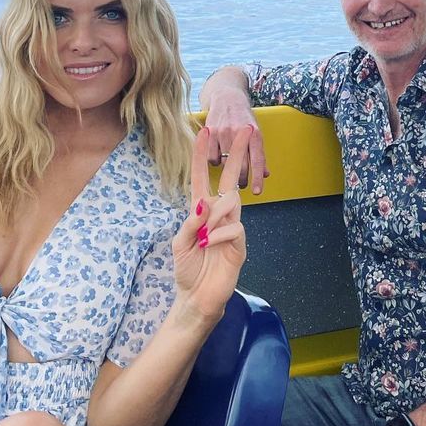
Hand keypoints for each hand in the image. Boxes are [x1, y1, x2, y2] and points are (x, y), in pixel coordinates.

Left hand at [172, 126, 248, 321]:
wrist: (197, 297)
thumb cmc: (188, 269)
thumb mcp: (180, 242)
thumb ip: (191, 222)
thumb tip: (205, 204)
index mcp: (201, 211)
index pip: (203, 178)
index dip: (203, 155)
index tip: (205, 131)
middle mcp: (219, 215)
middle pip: (229, 179)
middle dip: (237, 154)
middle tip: (245, 129)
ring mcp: (231, 227)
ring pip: (230, 204)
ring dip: (215, 216)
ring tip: (204, 238)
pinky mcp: (240, 243)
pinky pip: (234, 227)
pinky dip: (219, 235)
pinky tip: (211, 245)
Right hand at [203, 86, 268, 194]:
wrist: (227, 96)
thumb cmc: (243, 118)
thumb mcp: (255, 132)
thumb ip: (259, 153)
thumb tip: (266, 174)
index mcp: (254, 133)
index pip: (258, 160)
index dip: (258, 177)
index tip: (258, 191)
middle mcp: (239, 132)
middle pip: (241, 165)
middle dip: (242, 179)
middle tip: (241, 184)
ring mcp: (223, 132)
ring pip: (225, 163)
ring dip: (228, 170)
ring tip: (229, 166)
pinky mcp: (209, 132)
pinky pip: (212, 158)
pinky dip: (215, 161)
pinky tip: (218, 155)